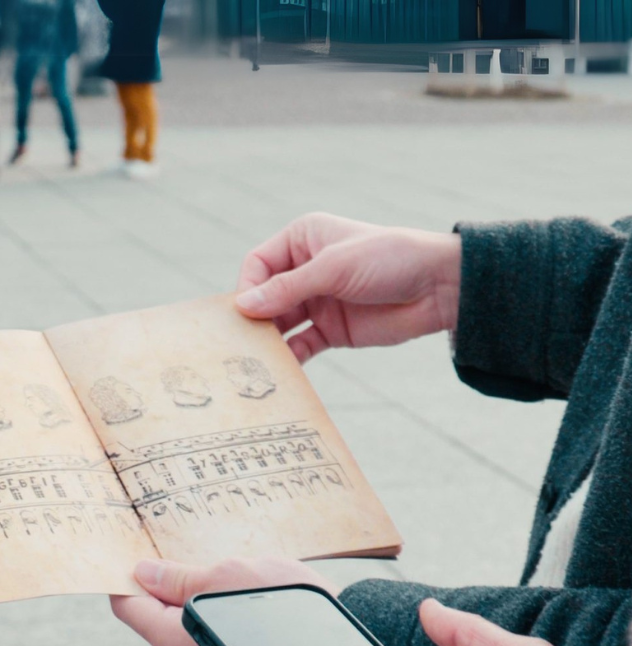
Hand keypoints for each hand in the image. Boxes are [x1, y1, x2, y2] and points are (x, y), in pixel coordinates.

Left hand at [111, 557, 337, 645]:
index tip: (132, 554)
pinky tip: (237, 592)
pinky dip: (216, 613)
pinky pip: (214, 637)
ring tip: (217, 570)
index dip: (125, 579)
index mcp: (178, 644)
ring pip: (187, 627)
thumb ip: (179, 578)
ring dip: (193, 598)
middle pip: (157, 620)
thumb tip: (143, 573)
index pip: (129, 610)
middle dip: (163, 587)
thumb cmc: (285, 603)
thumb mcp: (225, 577)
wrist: (346, 633)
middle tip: (177, 552)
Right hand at [235, 213, 462, 362]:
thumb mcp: (334, 268)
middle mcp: (305, 270)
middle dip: (253, 318)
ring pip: (279, 324)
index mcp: (303, 240)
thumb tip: (243, 306)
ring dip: (268, 341)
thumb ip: (288, 288)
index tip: (244, 311)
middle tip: (241, 342)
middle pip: (264, 297)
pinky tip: (283, 370)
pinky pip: (301, 345)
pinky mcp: (330, 330)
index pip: (258, 264)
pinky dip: (290, 357)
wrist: (439, 287)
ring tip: (256, 360)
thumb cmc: (389, 259)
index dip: (248, 287)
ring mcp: (317, 302)